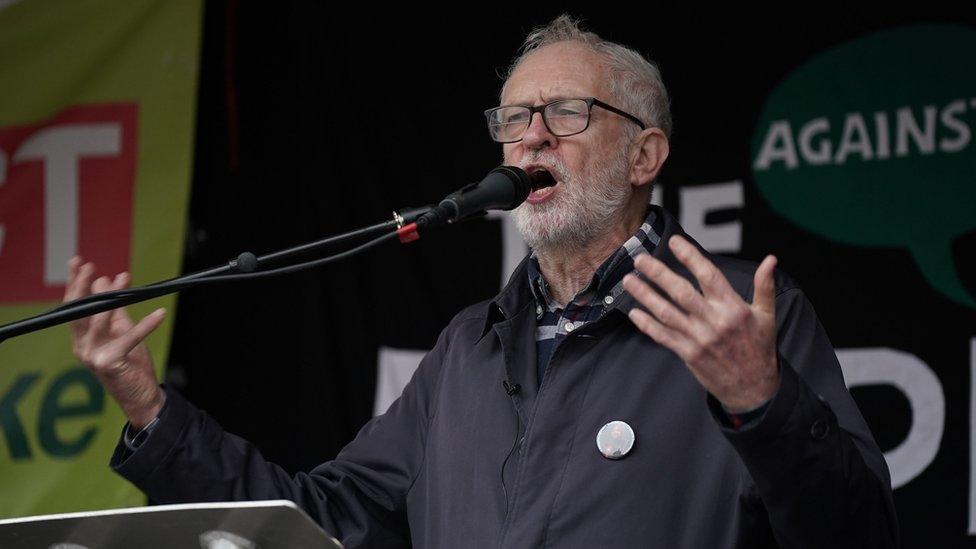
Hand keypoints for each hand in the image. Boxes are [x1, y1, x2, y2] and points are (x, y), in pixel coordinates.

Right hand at [65, 256, 166, 427]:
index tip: (78, 262)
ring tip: (124, 279)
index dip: (74, 284)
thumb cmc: (130, 364)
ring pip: (99, 321)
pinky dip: (146, 325)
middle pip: (77, 312)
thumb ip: (114, 309)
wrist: (140, 396)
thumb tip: (103, 280)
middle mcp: (81, 347)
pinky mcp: (110, 363)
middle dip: (82, 286)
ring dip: (112, 298)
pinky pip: (129, 338)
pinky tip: (160, 314)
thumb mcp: (121, 331)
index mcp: (82, 339)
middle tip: (89, 266)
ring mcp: (93, 356)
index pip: (73, 307)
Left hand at [622, 235, 778, 412]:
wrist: (753, 389)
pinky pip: (663, 337)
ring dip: (645, 296)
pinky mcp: (688, 354)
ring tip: (629, 281)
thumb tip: (770, 260)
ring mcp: (698, 339)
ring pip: (667, 313)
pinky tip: (633, 312)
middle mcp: (713, 321)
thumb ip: (765, 286)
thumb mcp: (767, 316)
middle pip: (681, 292)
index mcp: (733, 308)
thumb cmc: (759, 349)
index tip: (674, 242)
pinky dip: (647, 325)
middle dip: (658, 274)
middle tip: (640, 259)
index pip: (708, 275)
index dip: (690, 257)